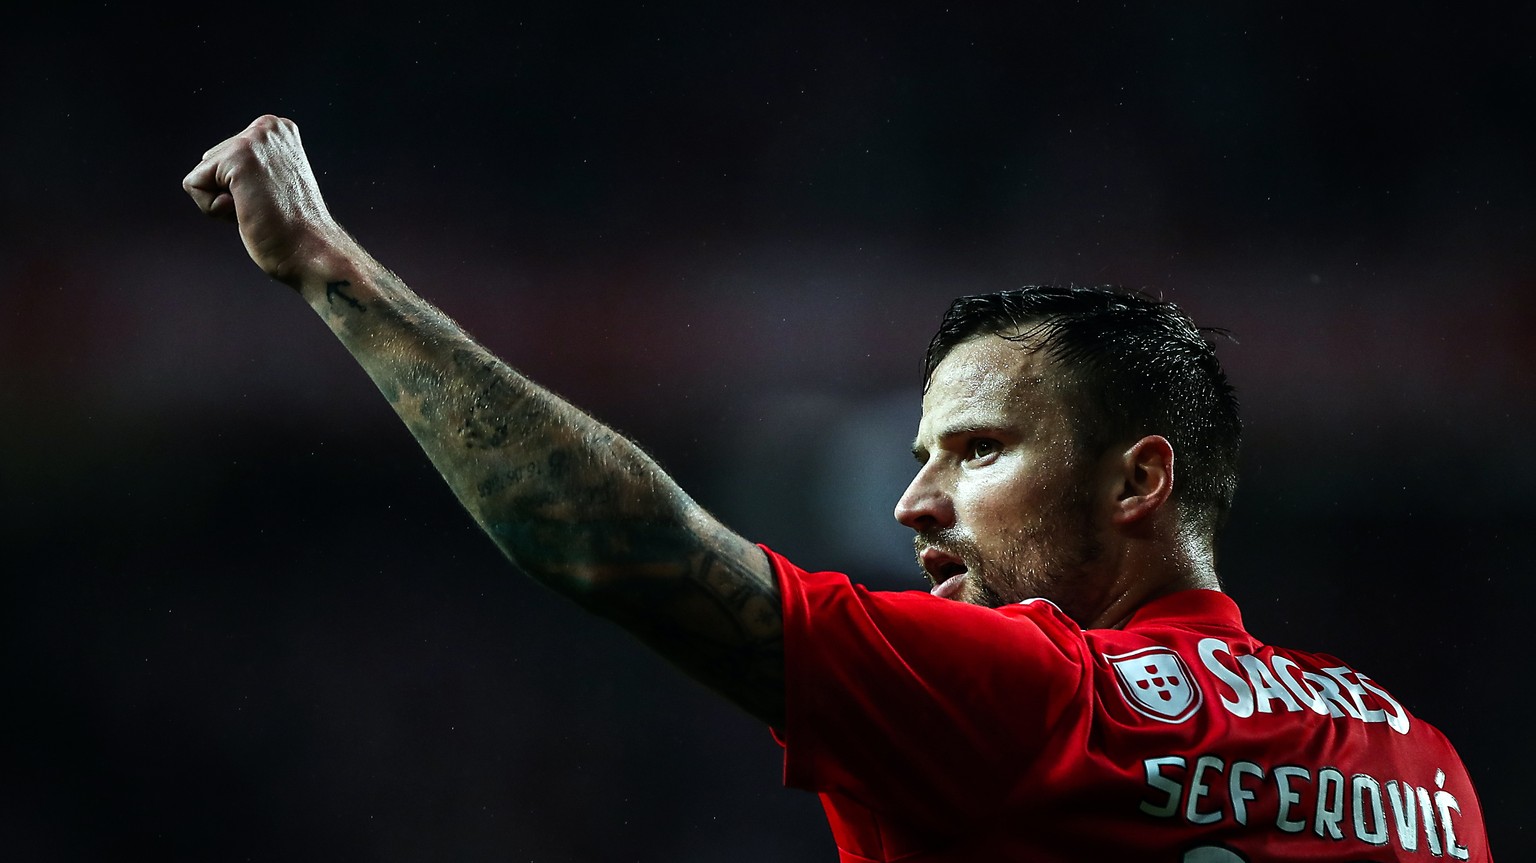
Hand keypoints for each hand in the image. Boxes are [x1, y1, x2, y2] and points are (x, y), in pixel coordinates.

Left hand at [183, 115, 347, 284]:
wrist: (310, 251)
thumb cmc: (293, 230)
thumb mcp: (274, 184)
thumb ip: (251, 168)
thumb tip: (225, 176)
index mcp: (279, 129)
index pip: (223, 156)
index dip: (239, 188)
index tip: (271, 200)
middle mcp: (268, 127)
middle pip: (209, 161)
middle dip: (228, 192)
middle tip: (266, 208)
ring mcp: (253, 140)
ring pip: (200, 174)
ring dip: (221, 202)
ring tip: (259, 209)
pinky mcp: (237, 157)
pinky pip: (193, 185)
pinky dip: (212, 209)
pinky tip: (246, 211)